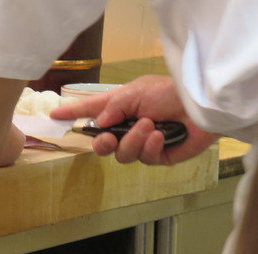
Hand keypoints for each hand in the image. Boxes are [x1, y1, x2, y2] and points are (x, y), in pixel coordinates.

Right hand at [51, 75, 219, 165]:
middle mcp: (128, 127)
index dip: (73, 115)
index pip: (92, 113)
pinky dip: (150, 146)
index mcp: (121, 108)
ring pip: (122, 155)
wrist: (202, 105)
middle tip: (108, 137)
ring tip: (150, 125)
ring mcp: (142, 144)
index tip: (55, 116)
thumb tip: (99, 125)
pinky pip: (144, 158)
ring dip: (133, 141)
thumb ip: (113, 107)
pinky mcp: (158, 157)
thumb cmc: (170, 92)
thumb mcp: (137, 91)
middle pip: (102, 145)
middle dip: (103, 143)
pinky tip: (160, 136)